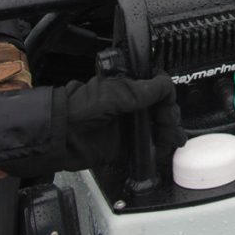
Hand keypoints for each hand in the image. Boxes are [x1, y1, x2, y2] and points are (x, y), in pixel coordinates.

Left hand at [63, 74, 186, 169]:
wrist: (61, 136)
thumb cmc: (82, 108)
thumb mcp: (114, 94)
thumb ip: (141, 91)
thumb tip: (166, 84)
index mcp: (129, 90)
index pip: (158, 91)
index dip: (166, 98)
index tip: (168, 106)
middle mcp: (132, 108)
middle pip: (161, 110)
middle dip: (169, 116)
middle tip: (167, 123)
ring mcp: (129, 128)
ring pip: (158, 129)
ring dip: (169, 133)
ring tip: (173, 139)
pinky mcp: (126, 148)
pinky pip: (148, 149)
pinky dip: (159, 150)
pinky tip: (166, 150)